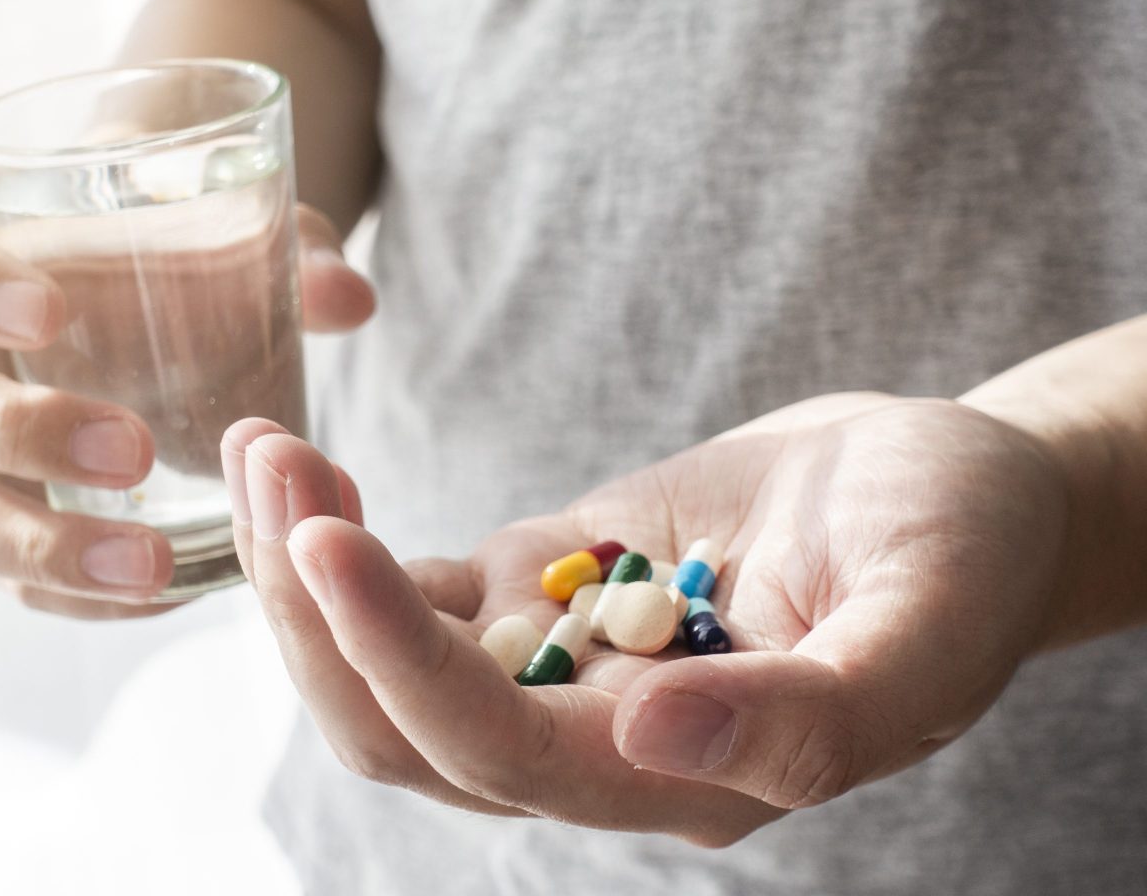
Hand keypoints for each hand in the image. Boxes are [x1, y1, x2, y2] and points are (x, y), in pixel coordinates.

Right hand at [0, 159, 373, 617]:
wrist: (119, 272)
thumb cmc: (137, 227)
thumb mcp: (199, 211)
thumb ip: (274, 240)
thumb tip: (352, 298)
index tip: (51, 311)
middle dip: (5, 431)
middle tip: (132, 453)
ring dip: (32, 543)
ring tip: (149, 564)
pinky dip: (67, 588)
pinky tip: (155, 592)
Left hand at [222, 392, 1067, 843]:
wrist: (939, 489)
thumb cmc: (958, 552)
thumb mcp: (924, 626)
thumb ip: (813, 713)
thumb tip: (650, 737)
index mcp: (675, 775)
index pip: (498, 751)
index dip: (399, 660)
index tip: (325, 540)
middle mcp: (591, 741)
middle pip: (400, 726)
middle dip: (313, 613)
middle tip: (269, 469)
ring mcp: (552, 664)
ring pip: (383, 661)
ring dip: (302, 569)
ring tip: (264, 448)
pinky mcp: (537, 590)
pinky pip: (411, 591)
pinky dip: (343, 539)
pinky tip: (298, 469)